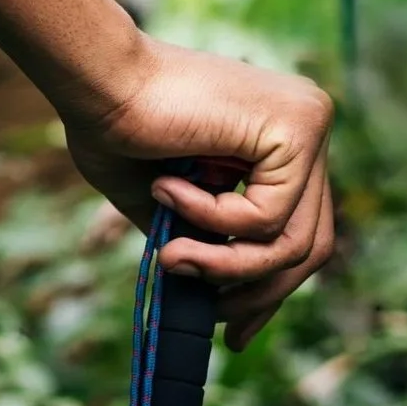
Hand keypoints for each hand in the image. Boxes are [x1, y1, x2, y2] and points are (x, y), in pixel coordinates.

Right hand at [61, 38, 336, 348]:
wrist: (95, 76)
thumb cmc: (113, 124)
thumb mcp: (168, 201)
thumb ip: (203, 237)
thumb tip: (217, 296)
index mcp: (281, 137)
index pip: (301, 229)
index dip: (269, 287)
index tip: (233, 329)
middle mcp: (308, 126)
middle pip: (311, 243)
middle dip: (258, 292)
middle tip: (213, 318)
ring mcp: (310, 123)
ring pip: (294, 241)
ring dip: (225, 264)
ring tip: (171, 256)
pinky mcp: (298, 127)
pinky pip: (268, 216)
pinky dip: (212, 220)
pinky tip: (167, 189)